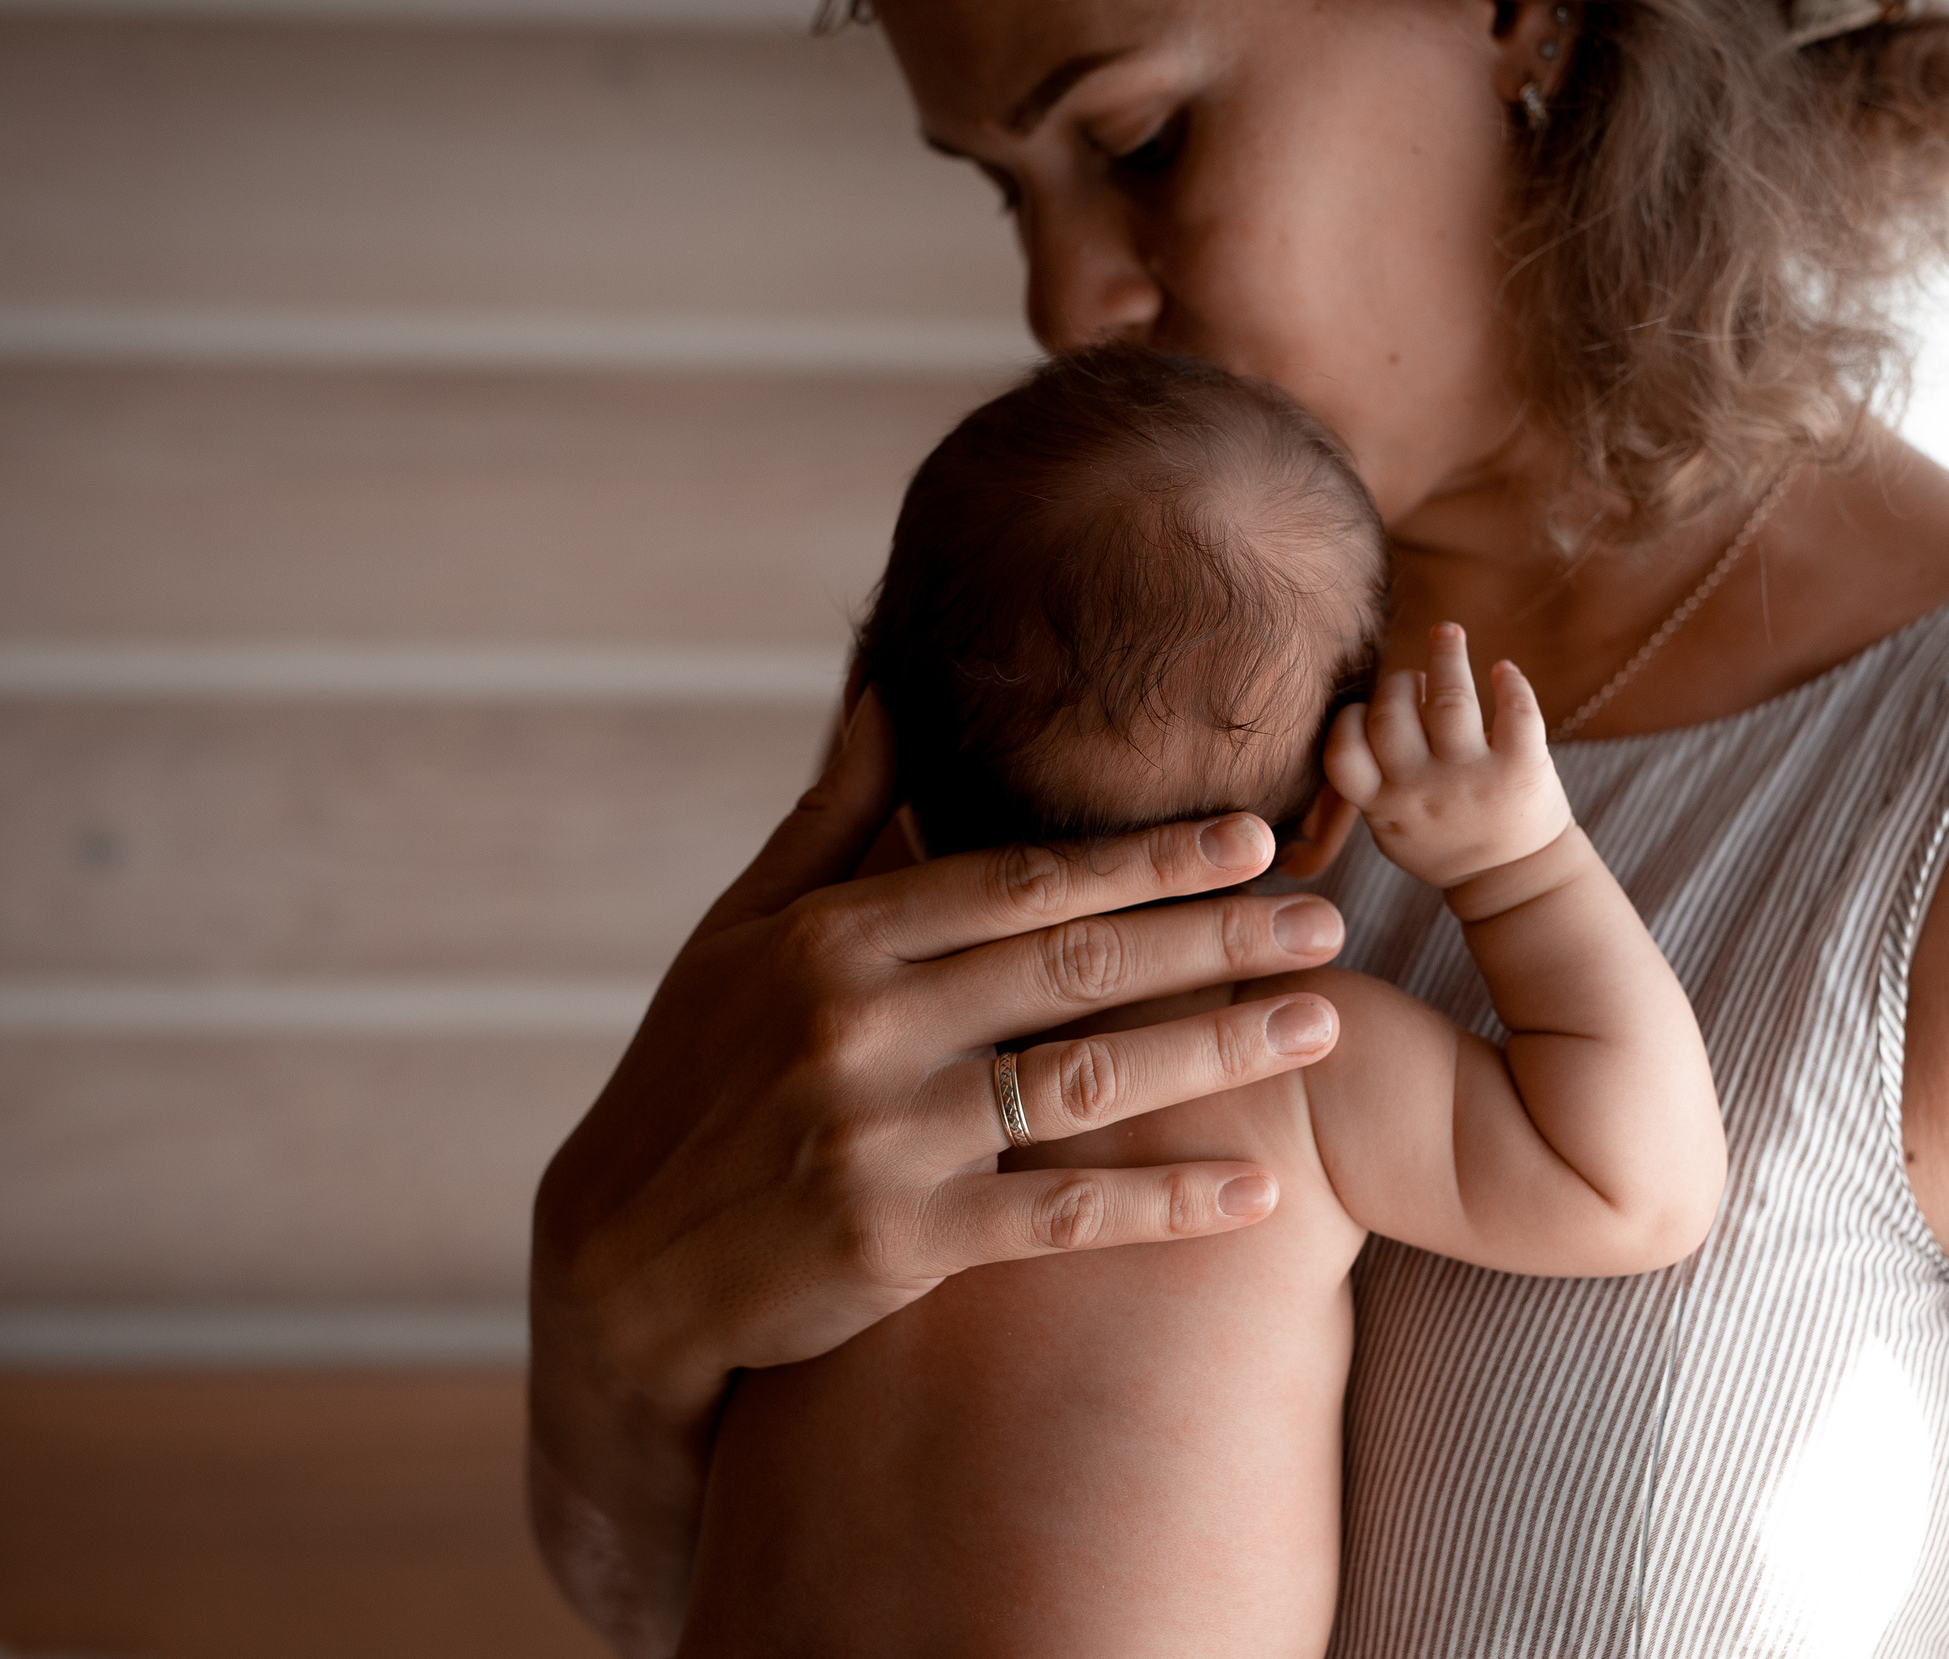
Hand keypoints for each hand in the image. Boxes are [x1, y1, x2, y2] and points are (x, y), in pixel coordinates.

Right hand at [529, 691, 1348, 1483]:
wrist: (620, 1262)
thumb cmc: (693, 1077)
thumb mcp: (739, 932)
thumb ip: (832, 814)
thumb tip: (888, 685)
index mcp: (832, 937)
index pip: (1019, 880)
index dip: (1145, 858)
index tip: (1252, 838)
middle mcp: (861, 1023)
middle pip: (1075, 966)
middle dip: (1214, 939)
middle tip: (1328, 922)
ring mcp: (882, 1134)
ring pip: (1087, 1080)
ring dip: (1218, 1052)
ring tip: (1323, 1028)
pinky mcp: (899, 1241)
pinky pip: (1064, 1214)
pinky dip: (1166, 1203)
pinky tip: (1259, 1189)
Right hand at [1325, 623, 1572, 894]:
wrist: (1516, 884)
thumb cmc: (1448, 842)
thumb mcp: (1393, 828)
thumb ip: (1372, 782)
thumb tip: (1357, 707)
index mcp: (1384, 807)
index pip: (1342, 752)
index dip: (1349, 719)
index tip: (1367, 710)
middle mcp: (1423, 793)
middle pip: (1391, 714)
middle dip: (1397, 684)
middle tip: (1413, 682)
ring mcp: (1472, 780)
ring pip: (1448, 698)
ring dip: (1446, 655)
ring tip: (1447, 633)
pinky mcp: (1522, 770)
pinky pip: (1515, 711)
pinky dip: (1509, 681)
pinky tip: (1503, 671)